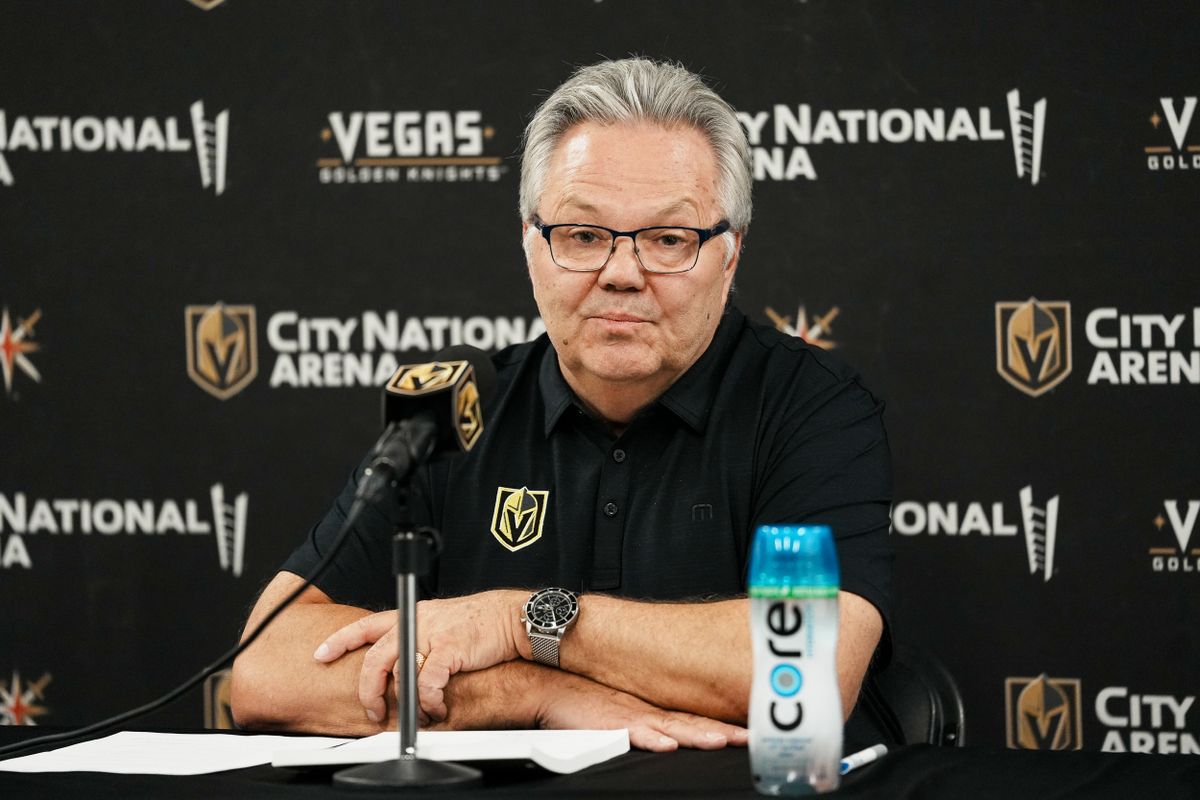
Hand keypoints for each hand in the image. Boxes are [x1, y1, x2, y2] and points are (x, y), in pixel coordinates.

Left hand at [313, 589, 524, 723]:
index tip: (321, 654)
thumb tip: (404, 663)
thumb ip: (419, 636)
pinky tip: (438, 708)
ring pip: (400, 673)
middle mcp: (416, 622)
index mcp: (411, 614)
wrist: (510, 616)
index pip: (365, 624)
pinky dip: (429, 701)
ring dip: (406, 703)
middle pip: (375, 657)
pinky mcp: (449, 649)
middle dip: (368, 690)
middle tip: (372, 711)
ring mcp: (432, 634)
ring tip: (417, 714)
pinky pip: (428, 682)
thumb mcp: (441, 621)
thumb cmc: (480, 622)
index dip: (340, 641)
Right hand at [535, 670, 748, 751]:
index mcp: (654, 712)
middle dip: (723, 732)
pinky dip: (651, 737)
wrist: (552, 687)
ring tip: (721, 741)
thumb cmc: (585, 703)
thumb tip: (675, 740)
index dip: (724, 727)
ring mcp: (631, 716)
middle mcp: (648, 712)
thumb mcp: (624, 717)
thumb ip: (649, 727)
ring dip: (697, 734)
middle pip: (693, 724)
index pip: (696, 721)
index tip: (751, 732)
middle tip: (752, 737)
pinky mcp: (610, 722)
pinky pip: (634, 731)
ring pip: (671, 727)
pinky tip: (667, 743)